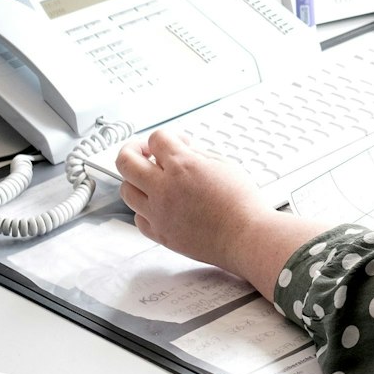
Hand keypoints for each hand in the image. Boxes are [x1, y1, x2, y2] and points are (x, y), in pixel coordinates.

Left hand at [116, 129, 335, 300]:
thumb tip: (182, 150)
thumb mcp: (224, 165)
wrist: (247, 237)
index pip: (156, 139)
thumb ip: (197, 155)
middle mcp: (164, 188)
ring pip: (126, 190)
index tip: (175, 143)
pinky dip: (144, 210)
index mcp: (182, 166)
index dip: (166, 137)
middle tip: (145, 153)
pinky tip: (158, 206)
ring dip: (136, 180)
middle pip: (125, 161)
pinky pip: (138, 219)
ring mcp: (158, 213)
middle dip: (133, 151)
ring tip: (151, 181)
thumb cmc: (243, 203)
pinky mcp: (161, 234)